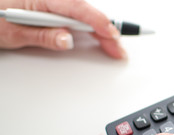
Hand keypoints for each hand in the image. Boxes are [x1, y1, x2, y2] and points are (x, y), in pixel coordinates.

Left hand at [0, 0, 125, 58]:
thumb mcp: (14, 33)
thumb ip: (43, 35)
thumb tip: (67, 40)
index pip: (76, 8)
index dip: (97, 21)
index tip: (111, 34)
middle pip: (85, 11)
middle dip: (105, 30)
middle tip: (118, 49)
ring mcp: (53, 2)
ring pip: (84, 13)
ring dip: (100, 29)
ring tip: (113, 45)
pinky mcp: (53, 7)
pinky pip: (77, 14)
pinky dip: (91, 26)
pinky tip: (99, 36)